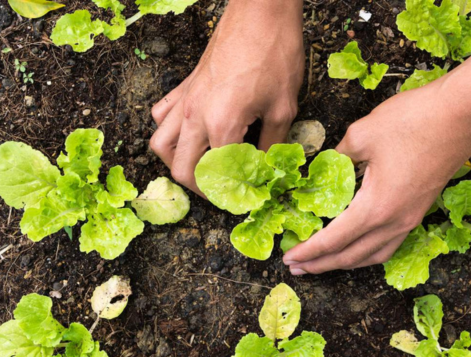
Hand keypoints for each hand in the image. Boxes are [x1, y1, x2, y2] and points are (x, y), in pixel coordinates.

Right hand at [150, 0, 304, 193]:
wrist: (260, 13)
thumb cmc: (275, 55)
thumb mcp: (283, 107)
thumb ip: (272, 145)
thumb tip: (266, 169)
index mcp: (222, 125)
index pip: (217, 175)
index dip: (231, 194)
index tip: (244, 199)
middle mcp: (195, 116)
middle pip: (181, 169)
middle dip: (200, 189)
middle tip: (221, 192)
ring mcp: (185, 100)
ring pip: (160, 144)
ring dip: (176, 163)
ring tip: (199, 168)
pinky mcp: (185, 86)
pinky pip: (162, 115)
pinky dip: (169, 132)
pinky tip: (189, 134)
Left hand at [283, 80, 470, 273]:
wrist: (464, 113)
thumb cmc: (413, 120)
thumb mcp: (361, 134)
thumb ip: (337, 157)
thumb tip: (324, 167)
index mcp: (376, 208)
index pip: (333, 240)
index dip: (308, 251)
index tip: (288, 258)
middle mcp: (395, 222)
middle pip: (352, 256)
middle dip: (321, 264)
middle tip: (297, 267)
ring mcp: (411, 218)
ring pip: (373, 255)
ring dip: (346, 262)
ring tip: (324, 263)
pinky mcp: (421, 210)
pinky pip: (390, 244)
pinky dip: (368, 252)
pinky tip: (359, 245)